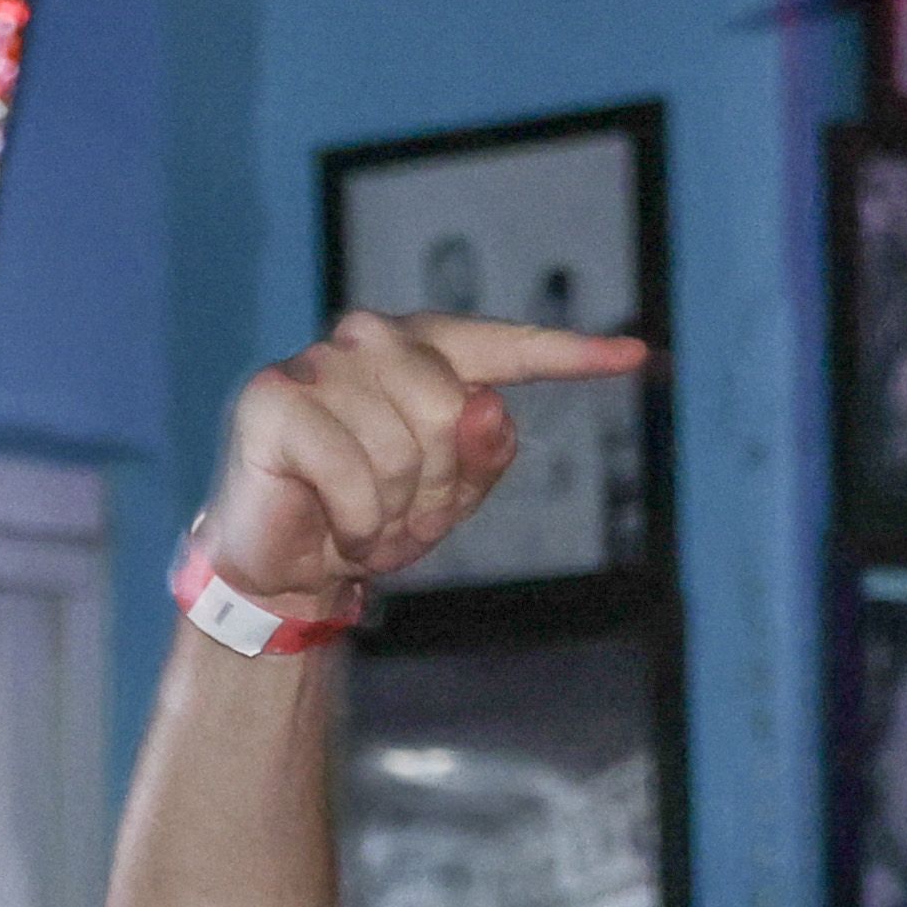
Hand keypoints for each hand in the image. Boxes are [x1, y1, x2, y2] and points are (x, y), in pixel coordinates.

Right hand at [196, 310, 648, 608]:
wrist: (280, 568)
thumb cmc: (369, 517)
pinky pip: (352, 474)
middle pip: (452, 412)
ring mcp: (319, 363)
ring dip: (390, 513)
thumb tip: (484, 407)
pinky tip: (333, 528)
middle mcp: (372, 338)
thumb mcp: (446, 497)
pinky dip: (356, 523)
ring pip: (402, 450)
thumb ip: (484, 454)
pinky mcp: (273, 399)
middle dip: (435, 488)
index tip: (633, 356)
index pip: (507, 345)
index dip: (570, 354)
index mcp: (424, 349)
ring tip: (362, 521)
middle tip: (398, 516)